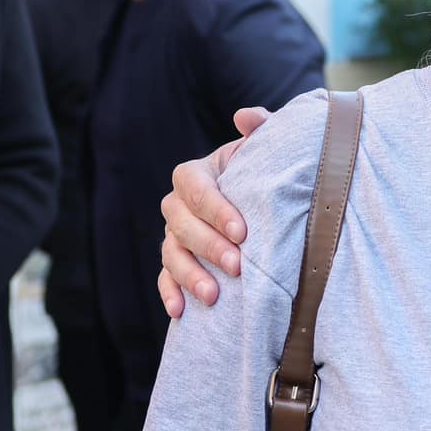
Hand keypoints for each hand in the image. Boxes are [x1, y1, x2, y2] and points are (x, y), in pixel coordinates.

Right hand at [156, 106, 267, 317]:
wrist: (262, 204)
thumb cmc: (263, 174)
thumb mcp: (265, 149)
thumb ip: (260, 128)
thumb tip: (244, 117)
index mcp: (195, 174)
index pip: (194, 187)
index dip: (215, 208)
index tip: (242, 230)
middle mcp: (177, 205)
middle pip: (181, 224)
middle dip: (208, 246)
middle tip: (237, 265)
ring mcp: (174, 235)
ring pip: (171, 254)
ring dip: (190, 275)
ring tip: (214, 296)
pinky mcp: (175, 263)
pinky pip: (165, 279)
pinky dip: (171, 294)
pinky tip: (181, 312)